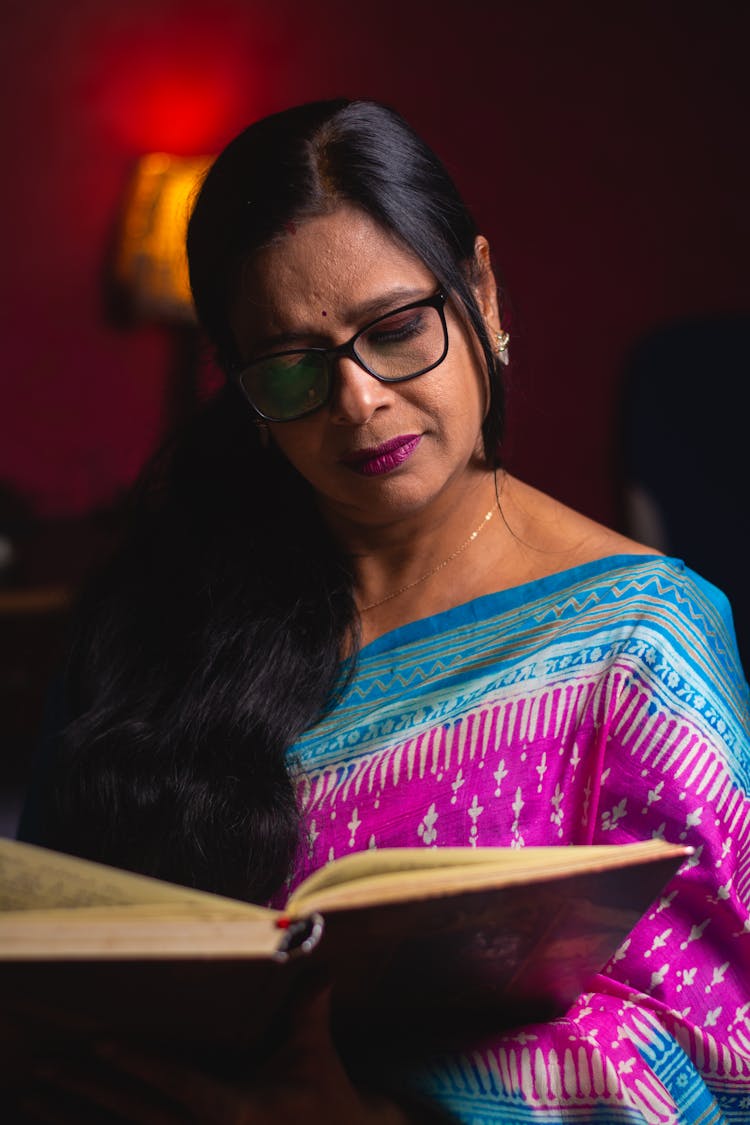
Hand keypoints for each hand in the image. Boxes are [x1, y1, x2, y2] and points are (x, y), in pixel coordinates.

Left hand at [18, 983, 415, 1123]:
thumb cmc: (321, 1093)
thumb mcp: (314, 1050)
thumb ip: (310, 1007)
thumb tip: (321, 961)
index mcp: (237, 1111)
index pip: (179, 1084)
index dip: (140, 1064)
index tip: (100, 1043)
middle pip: (136, 1113)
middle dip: (88, 1089)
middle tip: (46, 1067)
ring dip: (79, 1114)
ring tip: (37, 1093)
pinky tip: (61, 1116)